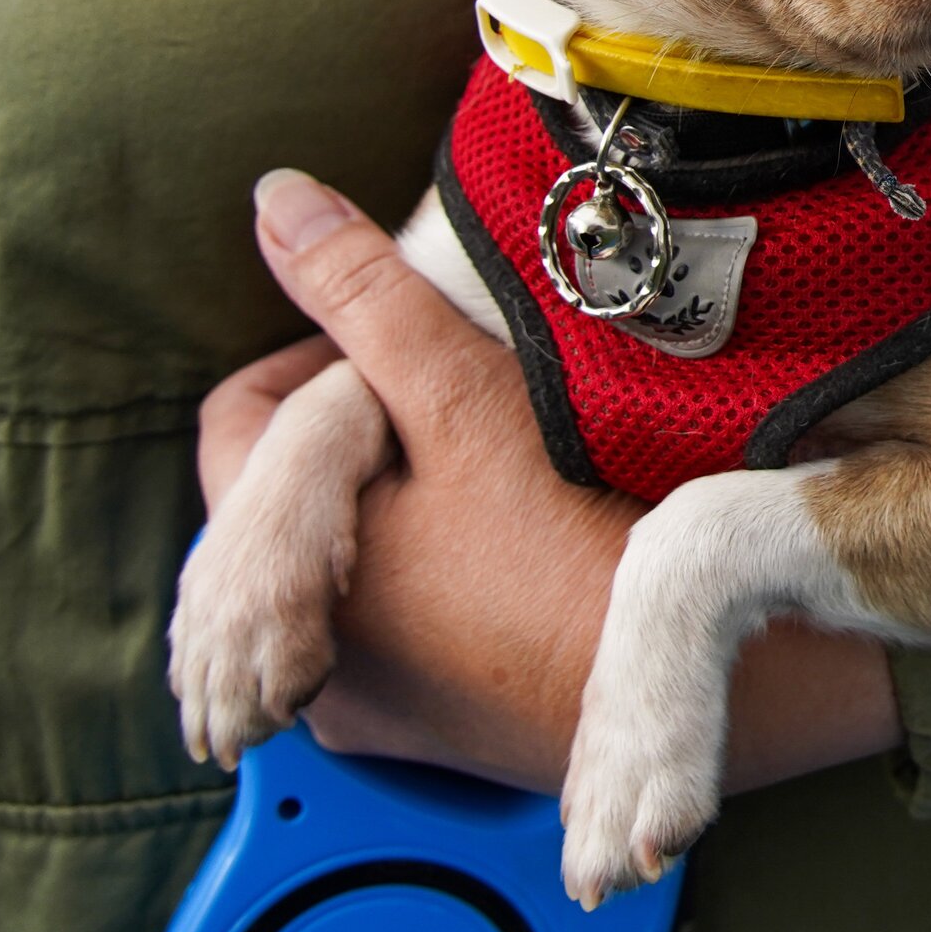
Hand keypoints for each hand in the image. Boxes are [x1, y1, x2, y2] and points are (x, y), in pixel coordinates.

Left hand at [197, 168, 901, 793]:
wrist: (694, 680)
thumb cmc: (571, 539)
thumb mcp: (458, 392)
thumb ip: (361, 292)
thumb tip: (276, 198)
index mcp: (273, 575)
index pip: (236, 424)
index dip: (314, 355)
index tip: (402, 341)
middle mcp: (300, 660)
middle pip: (288, 498)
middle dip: (358, 431)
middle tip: (453, 388)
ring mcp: (366, 707)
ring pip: (345, 562)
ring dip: (397, 501)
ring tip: (487, 456)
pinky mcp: (435, 734)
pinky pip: (401, 627)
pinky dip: (435, 572)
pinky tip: (511, 540)